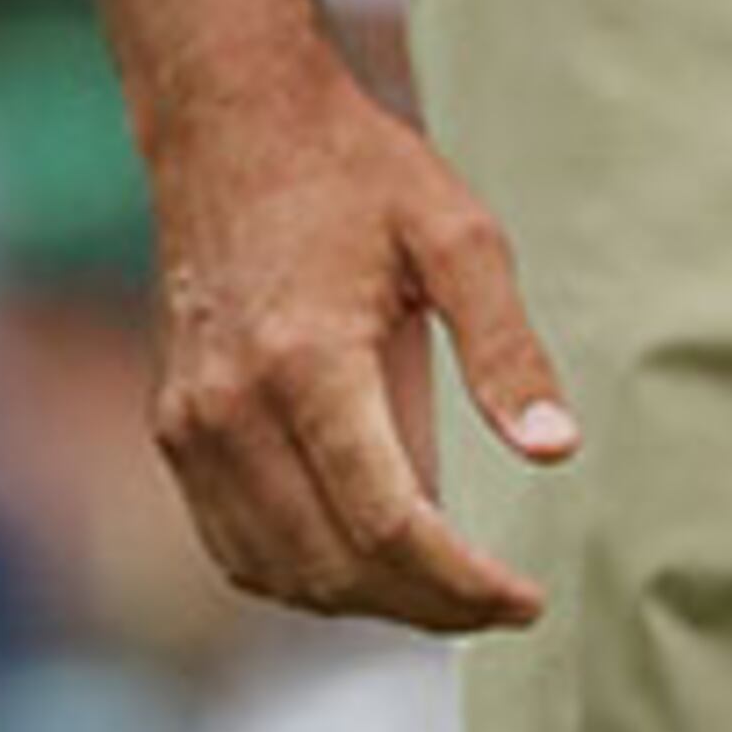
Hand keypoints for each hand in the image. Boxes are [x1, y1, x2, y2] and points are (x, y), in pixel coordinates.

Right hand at [148, 59, 578, 634]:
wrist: (233, 125)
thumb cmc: (356, 171)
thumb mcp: (458, 236)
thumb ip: (505, 349)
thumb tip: (557, 450)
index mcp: (305, 364)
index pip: (388, 525)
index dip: (463, 584)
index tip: (526, 601)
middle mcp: (231, 412)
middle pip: (333, 566)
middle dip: (427, 606)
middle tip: (501, 605)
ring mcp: (189, 428)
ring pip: (278, 572)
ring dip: (366, 603)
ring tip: (448, 590)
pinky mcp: (173, 430)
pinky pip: (235, 544)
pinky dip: (302, 575)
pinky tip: (366, 561)